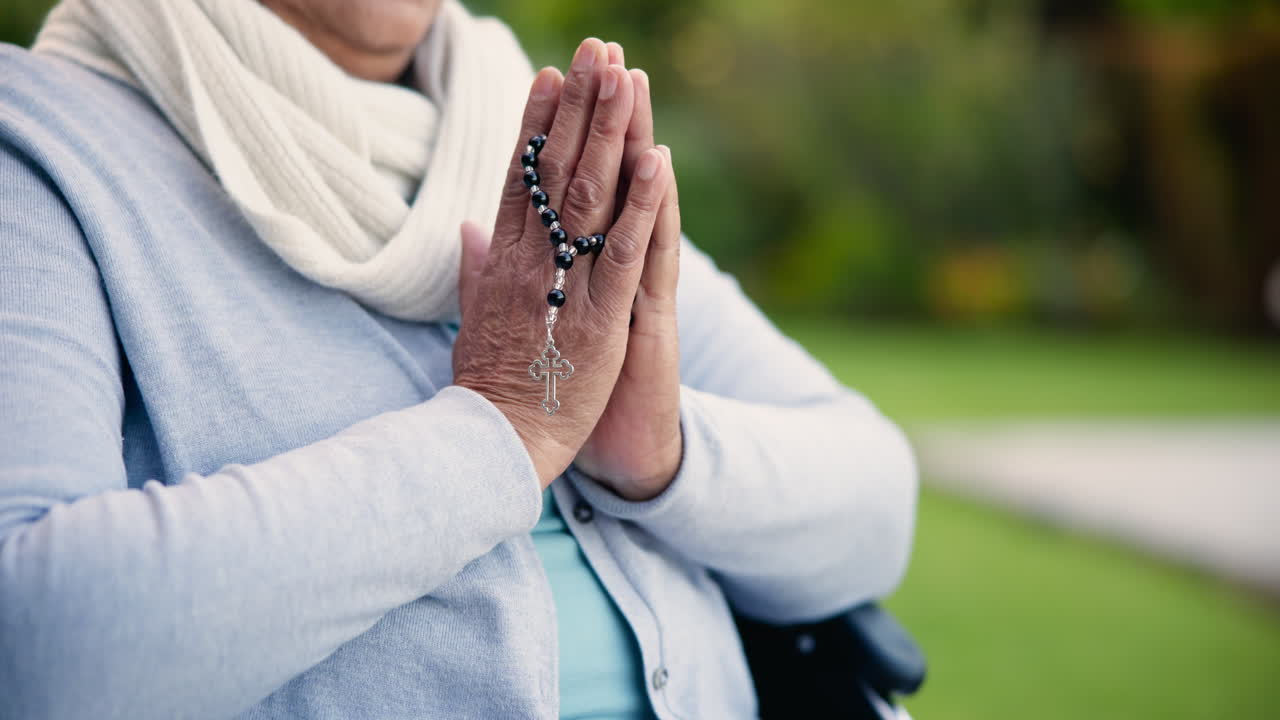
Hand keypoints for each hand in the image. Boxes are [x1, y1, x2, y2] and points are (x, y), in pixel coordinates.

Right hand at [453, 39, 672, 488]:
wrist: (494, 446)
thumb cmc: (487, 386)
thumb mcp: (472, 320)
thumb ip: (474, 269)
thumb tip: (466, 228)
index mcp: (504, 262)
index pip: (521, 178)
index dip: (538, 124)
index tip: (552, 76)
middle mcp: (531, 262)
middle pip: (556, 170)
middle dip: (579, 106)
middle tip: (597, 49)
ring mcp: (564, 286)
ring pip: (588, 197)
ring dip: (608, 132)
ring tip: (622, 77)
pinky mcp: (599, 319)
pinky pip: (621, 253)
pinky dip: (641, 206)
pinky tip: (657, 161)